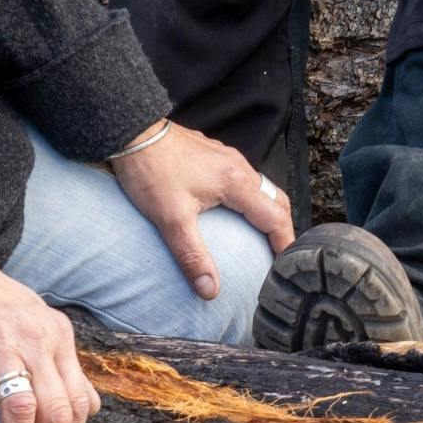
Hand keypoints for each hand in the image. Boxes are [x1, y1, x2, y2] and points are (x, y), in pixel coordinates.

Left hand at [107, 120, 293, 298]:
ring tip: (261, 237)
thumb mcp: (171, 219)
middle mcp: (238, 166)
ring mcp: (226, 158)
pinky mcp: (213, 155)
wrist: (133, 132)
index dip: (286, 243)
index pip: (275, 216)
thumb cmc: (152, 171)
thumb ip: (192, 256)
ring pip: (260, 187)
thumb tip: (210, 290)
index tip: (289, 266)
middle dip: (282, 228)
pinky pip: (243, 179)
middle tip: (279, 254)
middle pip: (275, 200)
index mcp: (236, 182)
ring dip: (266, 212)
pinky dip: (250, 200)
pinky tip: (233, 213)